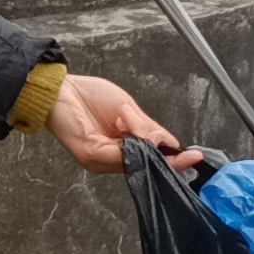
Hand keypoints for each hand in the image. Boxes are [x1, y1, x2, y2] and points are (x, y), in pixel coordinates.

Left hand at [47, 72, 186, 176]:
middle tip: (160, 132)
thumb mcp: (127, 109)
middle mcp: (112, 161)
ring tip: (127, 115)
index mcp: (123, 150)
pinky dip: (128, 132)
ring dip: (140, 134)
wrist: (59, 89)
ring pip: (136, 158)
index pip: (153, 160)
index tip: (194, 157)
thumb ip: (147, 128)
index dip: (174, 160)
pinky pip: (119, 152)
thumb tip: (168, 143)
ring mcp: (100, 161)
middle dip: (159, 147)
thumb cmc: (88, 97)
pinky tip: (122, 117)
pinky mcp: (90, 155)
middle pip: (147, 165)